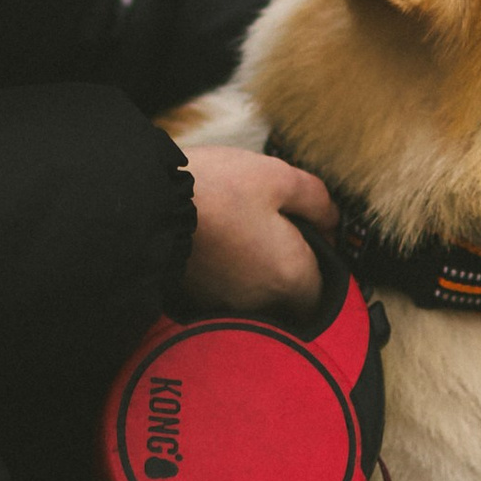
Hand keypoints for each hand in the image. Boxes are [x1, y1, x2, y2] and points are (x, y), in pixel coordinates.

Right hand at [176, 144, 335, 319]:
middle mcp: (262, 300)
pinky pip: (228, 290)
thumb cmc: (217, 189)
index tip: (314, 237)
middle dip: (289, 267)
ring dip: (258, 269)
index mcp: (290, 275)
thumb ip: (316, 200)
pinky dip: (229, 271)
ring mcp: (228, 303)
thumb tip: (331, 217)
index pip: (325, 291)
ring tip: (242, 230)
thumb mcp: (278, 177)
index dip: (324, 264)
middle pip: (290, 295)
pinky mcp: (200, 298)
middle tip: (277, 229)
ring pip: (258, 293)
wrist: (149, 202)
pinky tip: (218, 241)